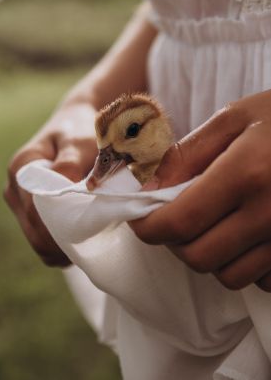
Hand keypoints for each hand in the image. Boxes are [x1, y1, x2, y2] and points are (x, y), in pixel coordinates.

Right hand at [4, 103, 96, 266]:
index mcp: (22, 168)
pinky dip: (61, 243)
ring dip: (62, 245)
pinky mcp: (31, 210)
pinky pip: (42, 237)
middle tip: (96, 242)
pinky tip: (82, 238)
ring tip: (92, 239)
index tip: (90, 234)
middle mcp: (15, 186)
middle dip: (63, 242)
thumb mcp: (80, 141)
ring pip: (37, 239)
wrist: (78, 120)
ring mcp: (20, 200)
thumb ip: (71, 165)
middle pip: (34, 230)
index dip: (60, 229)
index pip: (35, 212)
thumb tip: (66, 194)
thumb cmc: (81, 129)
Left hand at [131, 90, 270, 291]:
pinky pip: (262, 280)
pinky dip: (245, 264)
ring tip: (215, 223)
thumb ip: (187, 154)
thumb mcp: (234, 118)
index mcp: (247, 172)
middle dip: (176, 241)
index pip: (180, 222)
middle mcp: (270, 213)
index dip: (148, 227)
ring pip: (229, 276)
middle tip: (177, 217)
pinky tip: (247, 234)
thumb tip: (148, 188)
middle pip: (200, 257)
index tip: (140, 219)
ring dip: (210, 254)